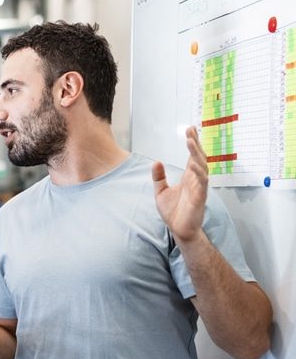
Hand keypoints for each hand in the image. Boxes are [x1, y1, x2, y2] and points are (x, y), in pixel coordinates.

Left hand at [153, 125, 207, 243]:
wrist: (179, 229)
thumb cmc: (173, 211)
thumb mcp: (160, 192)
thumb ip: (159, 177)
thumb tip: (156, 161)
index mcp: (188, 177)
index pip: (191, 156)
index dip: (193, 143)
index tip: (191, 129)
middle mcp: (195, 180)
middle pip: (198, 157)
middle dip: (195, 144)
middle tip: (191, 131)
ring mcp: (199, 187)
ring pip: (201, 166)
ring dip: (196, 154)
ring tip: (190, 142)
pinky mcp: (200, 197)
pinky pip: (201, 182)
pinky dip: (198, 172)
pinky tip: (193, 164)